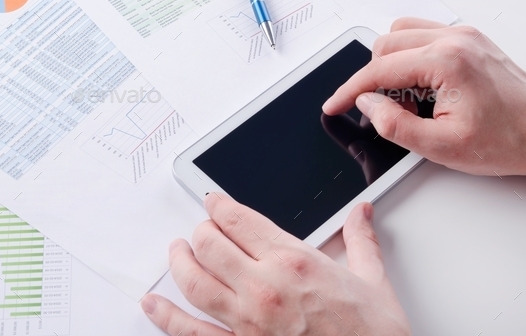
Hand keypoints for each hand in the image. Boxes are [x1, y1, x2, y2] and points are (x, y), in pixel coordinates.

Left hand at [141, 193, 409, 335]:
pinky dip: (166, 317)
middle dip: (202, 230)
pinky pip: (190, 332)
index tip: (214, 202)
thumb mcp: (371, 279)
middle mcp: (265, 288)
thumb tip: (362, 212)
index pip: (238, 219)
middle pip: (209, 244)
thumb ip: (360, 239)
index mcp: (294, 262)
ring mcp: (247, 322)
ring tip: (177, 251)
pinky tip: (152, 305)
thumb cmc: (373, 334)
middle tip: (204, 228)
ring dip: (179, 261)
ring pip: (194, 282)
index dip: (219, 205)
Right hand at [323, 18, 525, 181]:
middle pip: (385, 46)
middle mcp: (455, 40)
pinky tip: (419, 83)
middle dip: (373, 80)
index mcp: (447, 62)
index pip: (379, 70)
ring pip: (400, 34)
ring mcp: (464, 36)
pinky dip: (409, 55)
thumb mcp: (439, 146)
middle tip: (384, 111)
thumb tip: (367, 103)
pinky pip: (422, 34)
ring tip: (406, 98)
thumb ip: (393, 124)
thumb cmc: (505, 141)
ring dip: (390, 64)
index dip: (349, 90)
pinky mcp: (469, 39)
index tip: (334, 105)